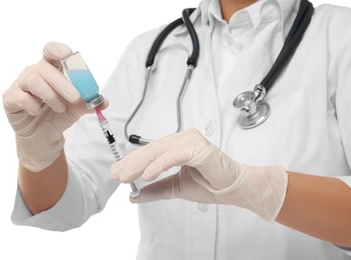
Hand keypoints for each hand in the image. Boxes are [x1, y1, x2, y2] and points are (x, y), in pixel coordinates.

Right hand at [3, 42, 107, 171]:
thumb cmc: (58, 115)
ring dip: (50, 95)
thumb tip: (103, 101)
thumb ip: (88, 103)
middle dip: (63, 83)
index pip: (51, 51)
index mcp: (51, 69)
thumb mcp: (76, 109)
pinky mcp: (10, 98)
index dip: (57, 49)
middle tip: (76, 98)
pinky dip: (32, 105)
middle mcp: (34, 73)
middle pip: (45, 68)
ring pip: (33, 80)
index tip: (68, 54)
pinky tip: (38, 111)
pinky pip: (20, 96)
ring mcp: (20, 84)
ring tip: (59, 108)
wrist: (43, 136)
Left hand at [111, 128, 287, 220]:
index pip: (150, 152)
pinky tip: (147, 175)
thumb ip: (156, 190)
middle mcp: (183, 138)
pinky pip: (174, 156)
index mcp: (178, 145)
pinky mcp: (198, 148)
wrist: (234, 188)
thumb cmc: (211, 184)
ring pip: (160, 151)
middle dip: (132, 163)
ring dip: (141, 165)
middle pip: (151, 150)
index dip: (133, 162)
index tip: (117, 172)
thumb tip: (134, 195)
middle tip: (116, 174)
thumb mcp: (176, 188)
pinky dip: (160, 165)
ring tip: (126, 176)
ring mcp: (191, 140)